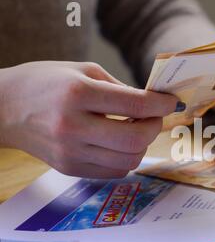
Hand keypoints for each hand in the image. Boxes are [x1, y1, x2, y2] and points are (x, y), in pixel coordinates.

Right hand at [0, 61, 176, 177]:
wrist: (3, 108)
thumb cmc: (45, 82)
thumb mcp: (83, 71)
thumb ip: (120, 88)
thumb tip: (153, 103)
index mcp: (78, 93)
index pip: (136, 104)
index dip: (161, 104)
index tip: (170, 102)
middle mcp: (73, 126)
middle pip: (135, 139)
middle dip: (154, 128)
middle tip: (153, 117)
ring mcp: (70, 152)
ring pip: (128, 160)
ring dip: (142, 145)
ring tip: (135, 128)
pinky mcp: (69, 168)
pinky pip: (113, 171)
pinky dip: (125, 158)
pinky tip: (120, 143)